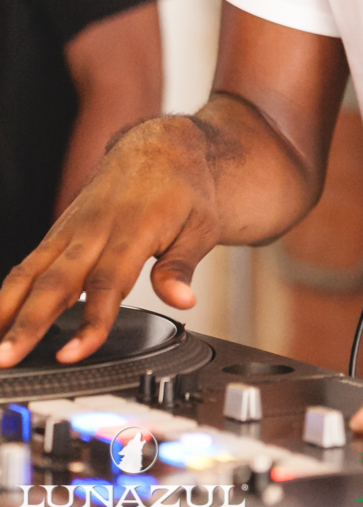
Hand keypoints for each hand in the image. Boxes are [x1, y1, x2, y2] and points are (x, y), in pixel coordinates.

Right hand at [0, 116, 218, 366]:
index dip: (90, 322)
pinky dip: (8, 294)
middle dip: (28, 323)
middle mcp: (94, 230)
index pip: (108, 283)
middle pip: (56, 282)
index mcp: (132, 231)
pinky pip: (28, 265)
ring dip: (6, 310)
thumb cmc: (182, 189)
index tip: (71, 354)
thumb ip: (182, 265)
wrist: (158, 146)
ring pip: (31, 272)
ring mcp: (71, 230)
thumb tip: (183, 300)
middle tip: (7, 359)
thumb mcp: (199, 225)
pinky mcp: (59, 232)